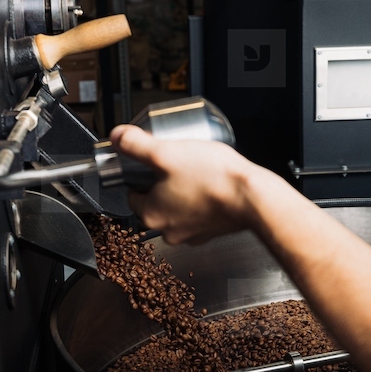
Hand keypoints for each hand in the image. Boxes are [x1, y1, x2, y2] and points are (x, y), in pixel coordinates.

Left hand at [110, 124, 268, 244]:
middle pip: (154, 201)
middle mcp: (168, 231)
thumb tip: (117, 137)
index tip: (153, 162)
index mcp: (151, 215)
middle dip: (162, 182)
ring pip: (176, 207)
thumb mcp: (166, 153)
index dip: (141, 174)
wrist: (253, 199)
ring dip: (181, 191)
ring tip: (194, 170)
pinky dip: (200, 201)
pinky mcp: (211, 232)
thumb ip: (137, 145)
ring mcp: (192, 234)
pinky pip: (197, 213)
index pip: (133, 194)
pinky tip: (209, 184)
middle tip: (175, 162)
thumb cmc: (212, 179)